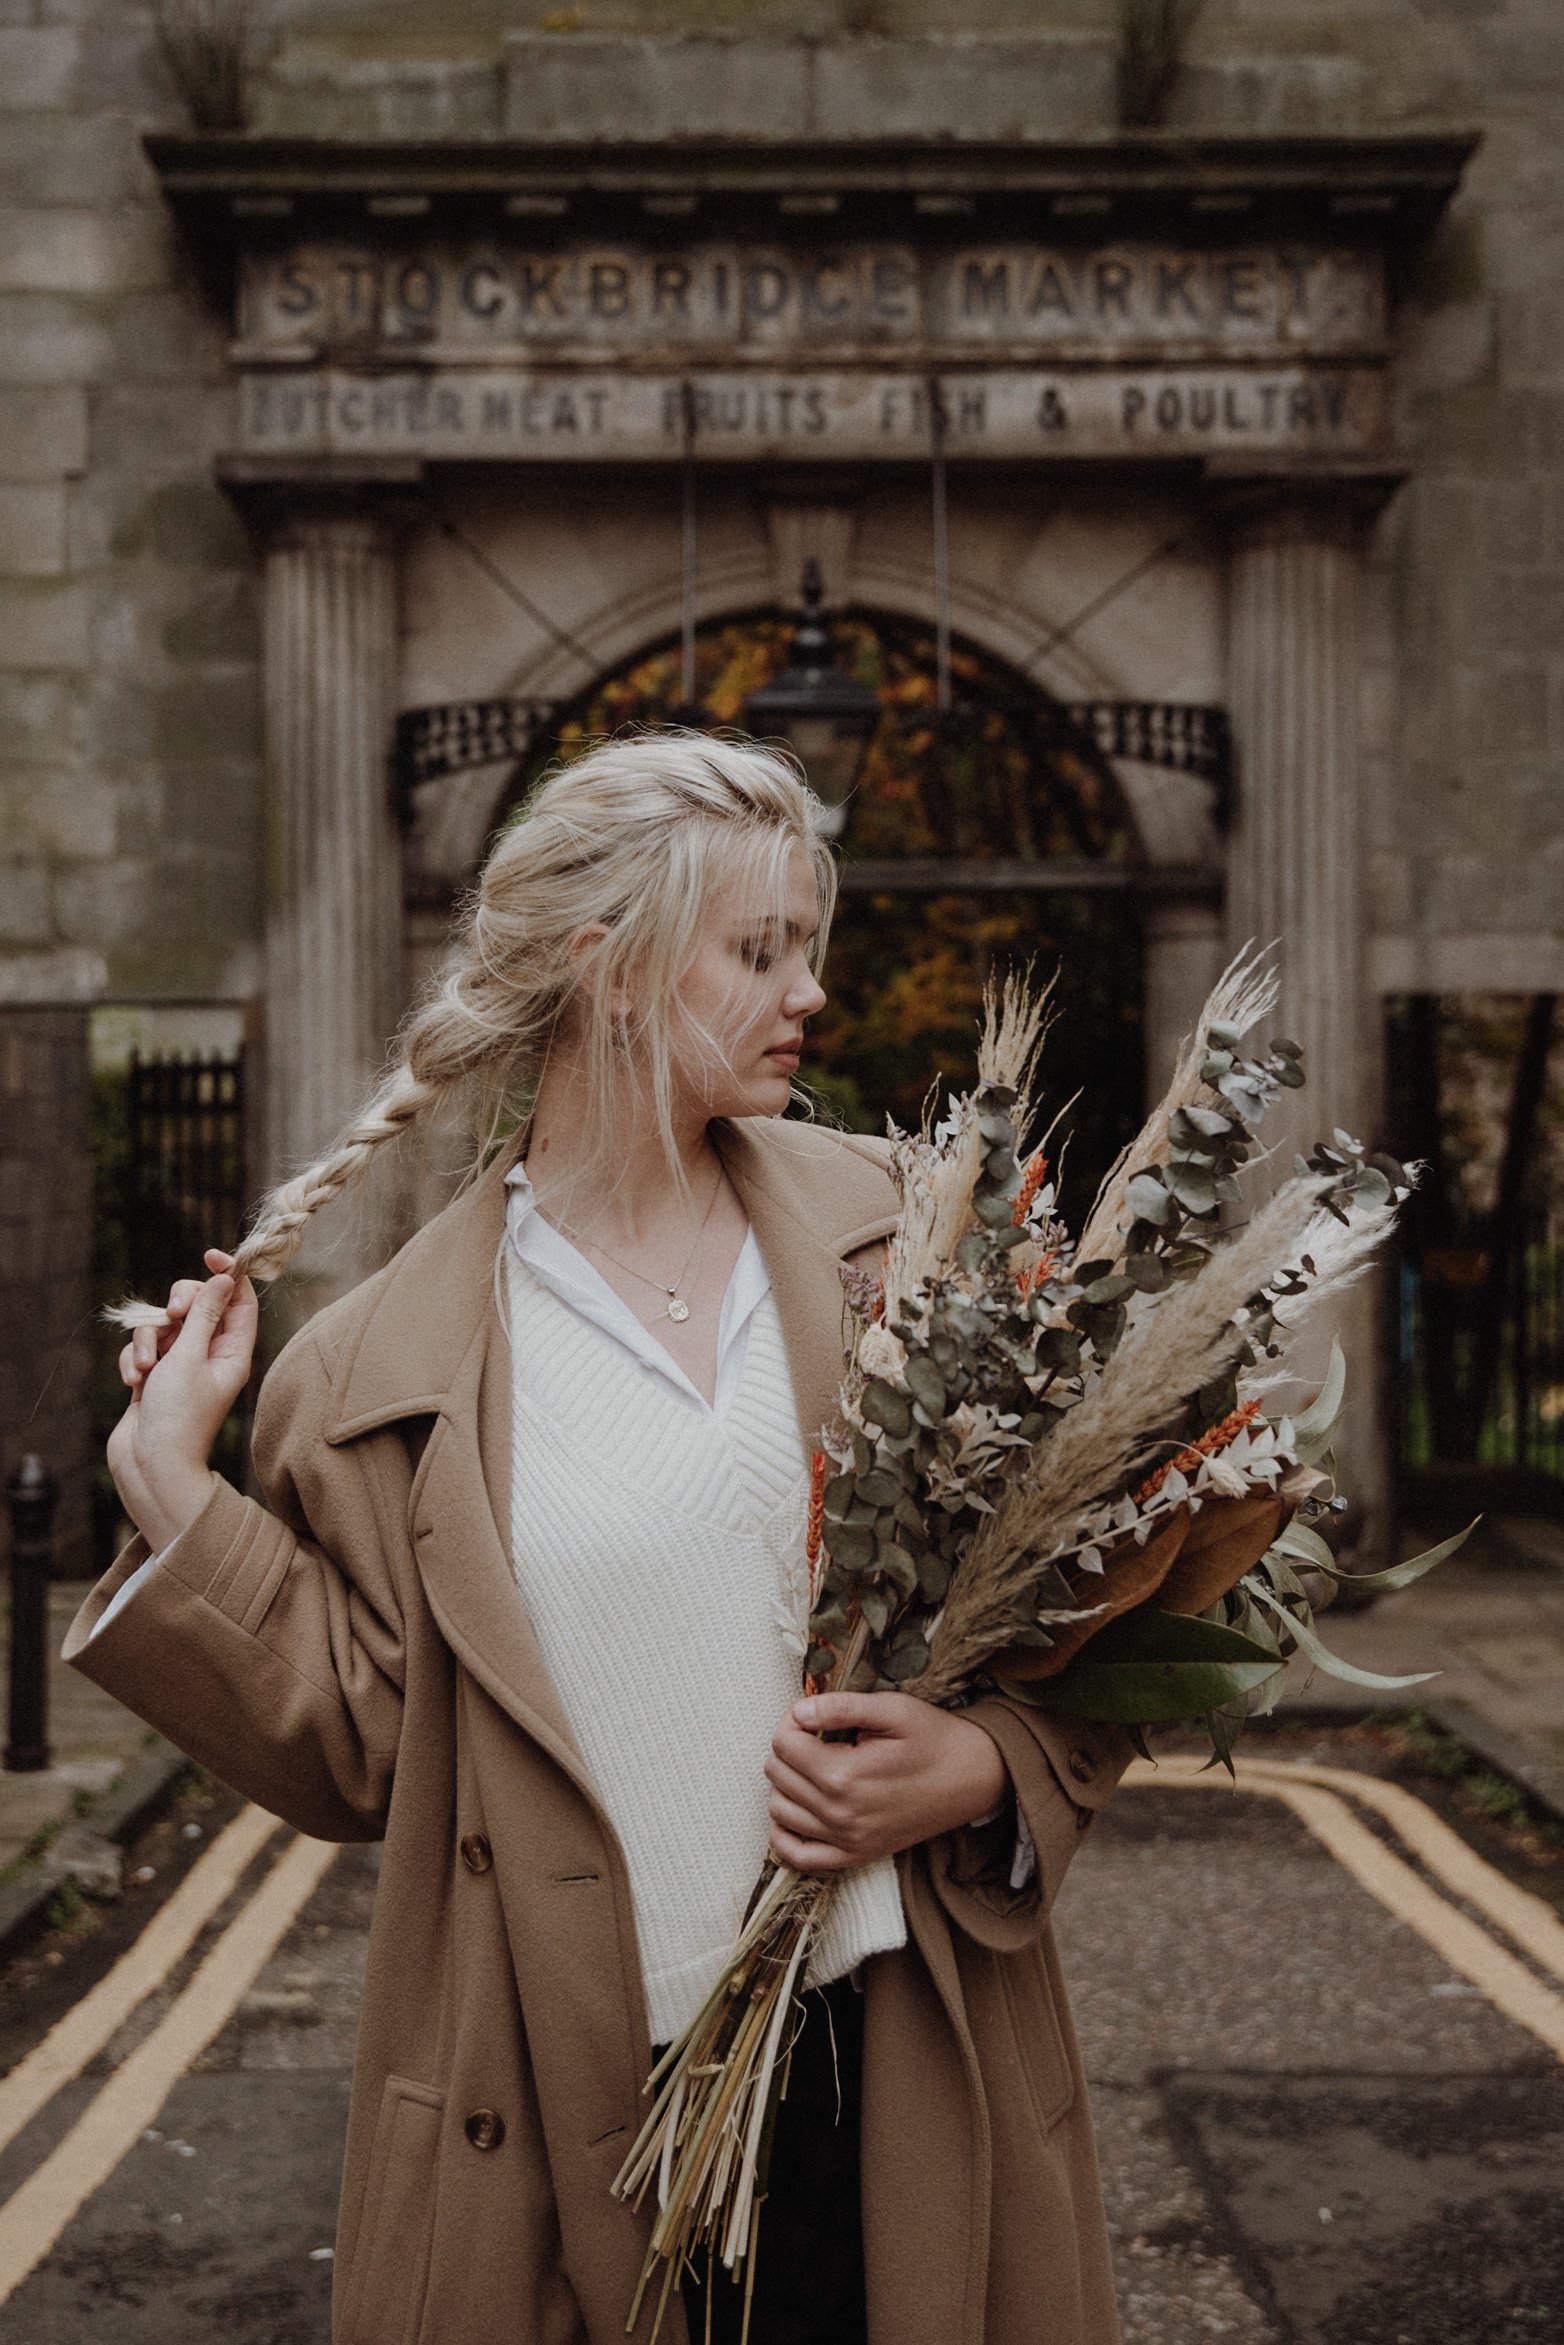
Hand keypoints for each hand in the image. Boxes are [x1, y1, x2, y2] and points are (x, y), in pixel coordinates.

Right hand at [106, 1249, 257, 1552]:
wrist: (149, 1467)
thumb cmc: (177, 1418)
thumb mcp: (189, 1358)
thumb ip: (203, 1316)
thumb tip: (222, 1279)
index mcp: (233, 1352)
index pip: (240, 1301)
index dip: (229, 1274)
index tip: (209, 1255)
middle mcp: (210, 1356)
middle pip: (198, 1304)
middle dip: (178, 1305)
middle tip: (173, 1319)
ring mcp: (180, 1366)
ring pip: (163, 1325)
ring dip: (148, 1340)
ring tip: (146, 1370)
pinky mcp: (154, 1376)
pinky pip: (142, 1348)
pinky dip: (134, 1359)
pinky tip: (134, 1382)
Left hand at [765, 1690, 1009, 1874]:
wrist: (972, 1779)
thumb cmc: (934, 1739)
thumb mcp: (892, 1709)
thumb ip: (841, 1707)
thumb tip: (799, 1712)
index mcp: (845, 1775)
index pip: (784, 1743)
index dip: (792, 1720)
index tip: (812, 1715)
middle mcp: (839, 1814)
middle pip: (777, 1775)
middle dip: (789, 1747)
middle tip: (815, 1735)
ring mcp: (846, 1840)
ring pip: (779, 1810)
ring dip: (786, 1783)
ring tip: (813, 1765)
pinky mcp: (855, 1855)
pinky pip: (797, 1856)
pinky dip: (785, 1833)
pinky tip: (799, 1808)